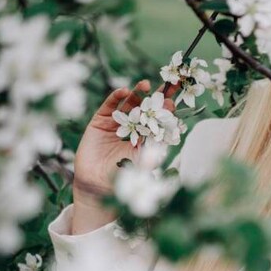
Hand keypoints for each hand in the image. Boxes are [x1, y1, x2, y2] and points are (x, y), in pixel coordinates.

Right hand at [72, 79, 178, 210]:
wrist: (96, 187)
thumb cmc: (122, 181)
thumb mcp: (142, 167)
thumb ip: (153, 155)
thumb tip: (167, 144)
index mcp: (145, 139)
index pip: (158, 122)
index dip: (166, 111)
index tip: (174, 101)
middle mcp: (132, 130)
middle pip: (146, 109)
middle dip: (156, 98)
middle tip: (167, 85)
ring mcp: (116, 124)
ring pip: (129, 105)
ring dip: (137, 93)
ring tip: (146, 84)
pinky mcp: (99, 122)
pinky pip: (109, 106)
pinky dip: (115, 97)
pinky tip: (124, 90)